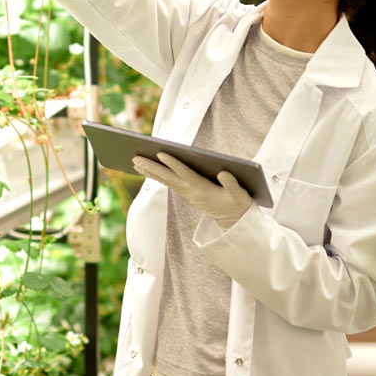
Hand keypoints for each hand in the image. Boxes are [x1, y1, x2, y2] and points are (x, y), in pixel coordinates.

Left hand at [132, 153, 253, 230]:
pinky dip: (156, 175)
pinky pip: (168, 182)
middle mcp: (190, 191)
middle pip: (168, 177)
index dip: (173, 163)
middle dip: (152, 167)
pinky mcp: (186, 193)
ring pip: (165, 180)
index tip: (161, 153)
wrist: (234, 222)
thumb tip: (223, 172)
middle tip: (135, 157)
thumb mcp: (240, 195)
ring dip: (150, 171)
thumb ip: (231, 184)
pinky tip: (147, 169)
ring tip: (135, 161)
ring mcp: (187, 193)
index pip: (184, 174)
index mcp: (202, 189)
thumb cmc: (237, 205)